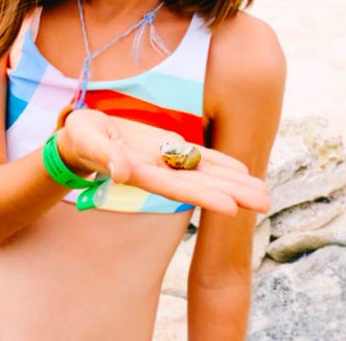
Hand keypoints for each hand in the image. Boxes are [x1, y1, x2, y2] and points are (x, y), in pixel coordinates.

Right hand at [56, 109, 269, 216]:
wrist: (82, 136)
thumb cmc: (80, 136)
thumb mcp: (85, 138)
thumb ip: (104, 153)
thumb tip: (123, 171)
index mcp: (138, 172)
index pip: (175, 187)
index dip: (203, 197)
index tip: (231, 209)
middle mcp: (157, 170)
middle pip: (199, 185)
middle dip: (231, 193)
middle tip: (266, 202)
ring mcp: (165, 160)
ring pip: (204, 174)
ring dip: (234, 183)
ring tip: (264, 193)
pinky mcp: (167, 147)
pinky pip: (197, 157)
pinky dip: (220, 163)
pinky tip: (242, 169)